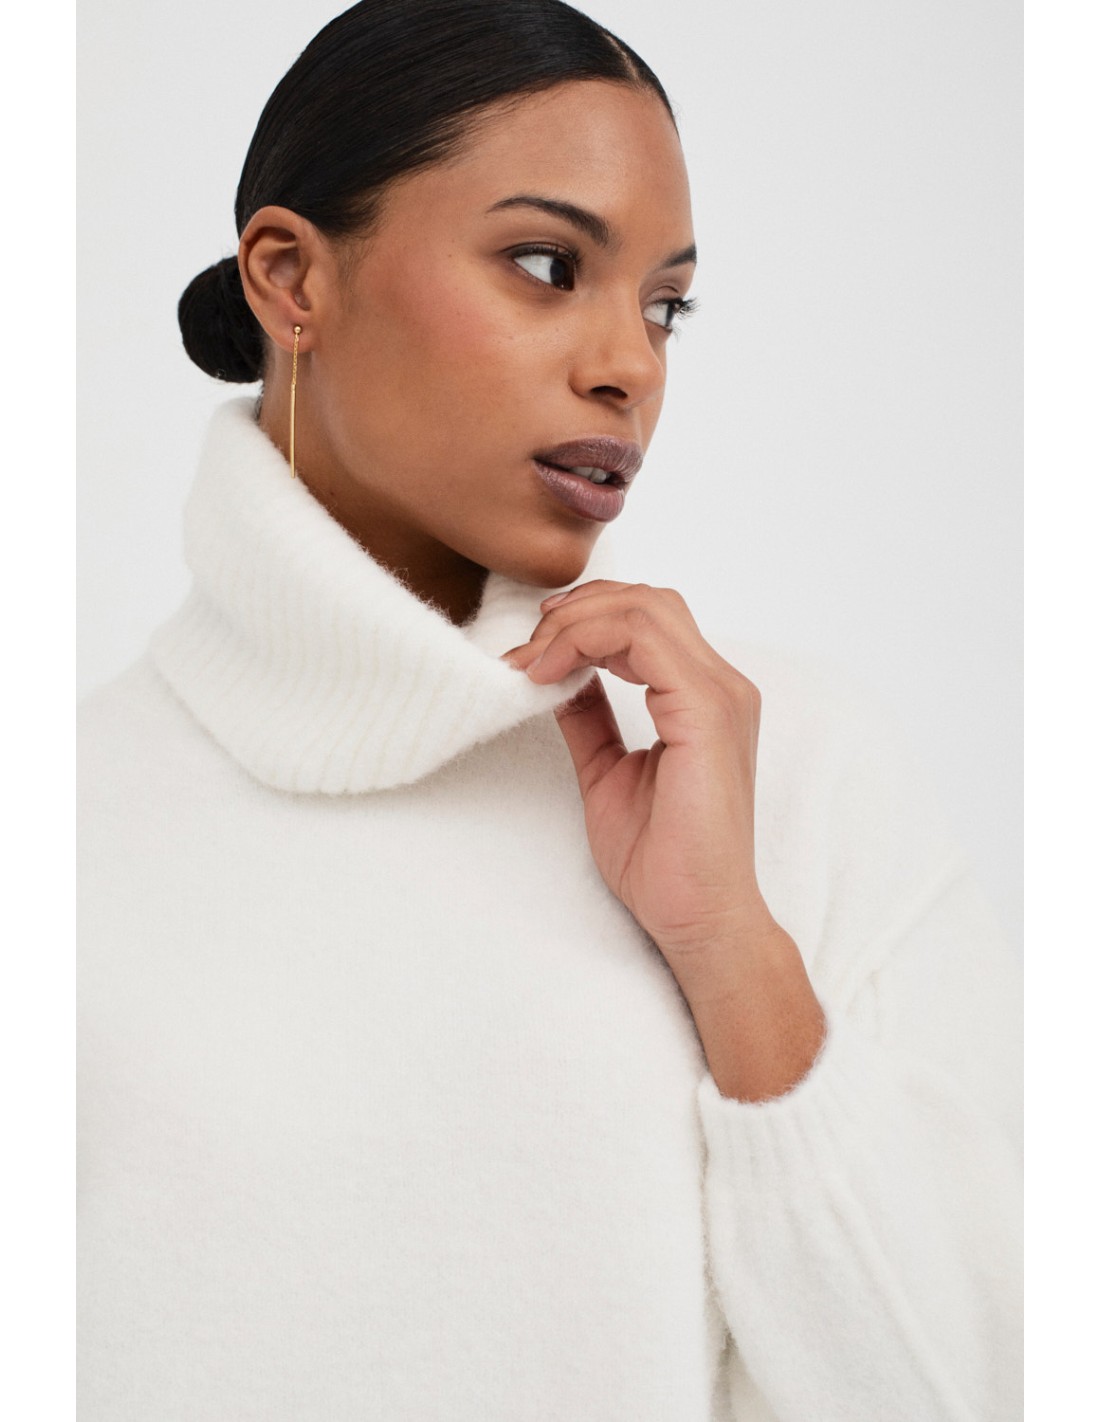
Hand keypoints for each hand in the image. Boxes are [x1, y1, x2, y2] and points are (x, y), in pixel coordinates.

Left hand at [502, 579, 784, 995]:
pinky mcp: (707, 714)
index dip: (582, 620)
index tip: (529, 653)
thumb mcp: (607, 770)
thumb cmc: (664, 860)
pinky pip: (645, 641)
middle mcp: (722, 686)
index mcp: (704, 696)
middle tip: (525, 650)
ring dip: (574, 624)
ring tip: (531, 662)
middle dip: (575, 612)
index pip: (647, 618)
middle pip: (647, 600)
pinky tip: (548, 675)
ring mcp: (720, 696)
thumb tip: (555, 678)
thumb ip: (590, 717)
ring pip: (644, 609)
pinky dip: (586, 643)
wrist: (698, 918)